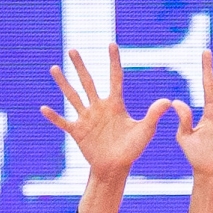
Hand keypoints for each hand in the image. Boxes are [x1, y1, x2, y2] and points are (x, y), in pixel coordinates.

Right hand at [40, 44, 172, 180]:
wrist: (116, 167)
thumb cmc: (132, 149)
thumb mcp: (145, 131)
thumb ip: (153, 115)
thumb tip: (168, 101)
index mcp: (115, 105)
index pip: (115, 79)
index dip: (114, 62)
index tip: (111, 44)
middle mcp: (99, 108)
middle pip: (88, 83)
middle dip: (80, 66)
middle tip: (73, 50)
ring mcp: (87, 119)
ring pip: (73, 97)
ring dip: (64, 84)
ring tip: (55, 68)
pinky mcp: (78, 131)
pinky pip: (63, 122)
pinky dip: (54, 117)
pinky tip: (43, 108)